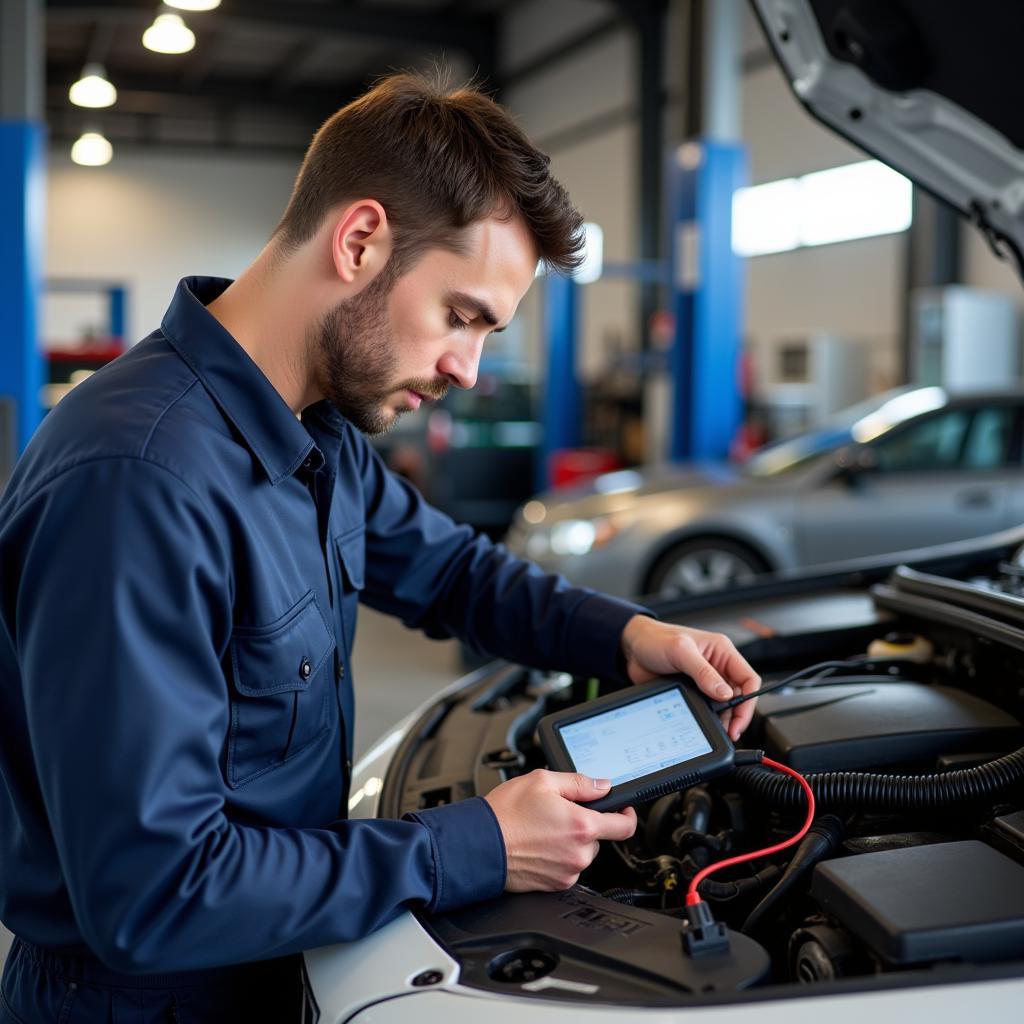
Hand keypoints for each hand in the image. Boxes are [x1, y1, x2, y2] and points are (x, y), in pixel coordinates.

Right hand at [484, 770, 636, 891]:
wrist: (480, 845)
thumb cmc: (505, 814)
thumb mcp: (542, 781)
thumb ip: (579, 783)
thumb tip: (601, 786)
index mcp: (581, 825)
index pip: (624, 826)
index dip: (627, 815)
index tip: (622, 809)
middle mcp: (579, 853)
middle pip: (599, 838)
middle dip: (585, 824)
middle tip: (560, 813)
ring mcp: (568, 872)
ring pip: (582, 852)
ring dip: (572, 841)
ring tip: (544, 829)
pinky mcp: (556, 885)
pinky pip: (568, 867)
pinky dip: (559, 856)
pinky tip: (539, 845)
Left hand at [620, 615, 760, 740]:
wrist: (631, 648)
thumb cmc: (655, 639)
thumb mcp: (681, 652)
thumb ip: (703, 672)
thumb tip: (724, 693)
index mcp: (721, 651)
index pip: (748, 678)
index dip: (748, 700)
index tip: (739, 718)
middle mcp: (716, 666)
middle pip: (739, 695)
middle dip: (736, 714)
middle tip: (730, 731)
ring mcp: (704, 680)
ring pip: (723, 705)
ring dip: (722, 718)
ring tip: (717, 730)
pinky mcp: (692, 691)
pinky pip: (707, 708)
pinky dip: (707, 717)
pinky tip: (703, 722)